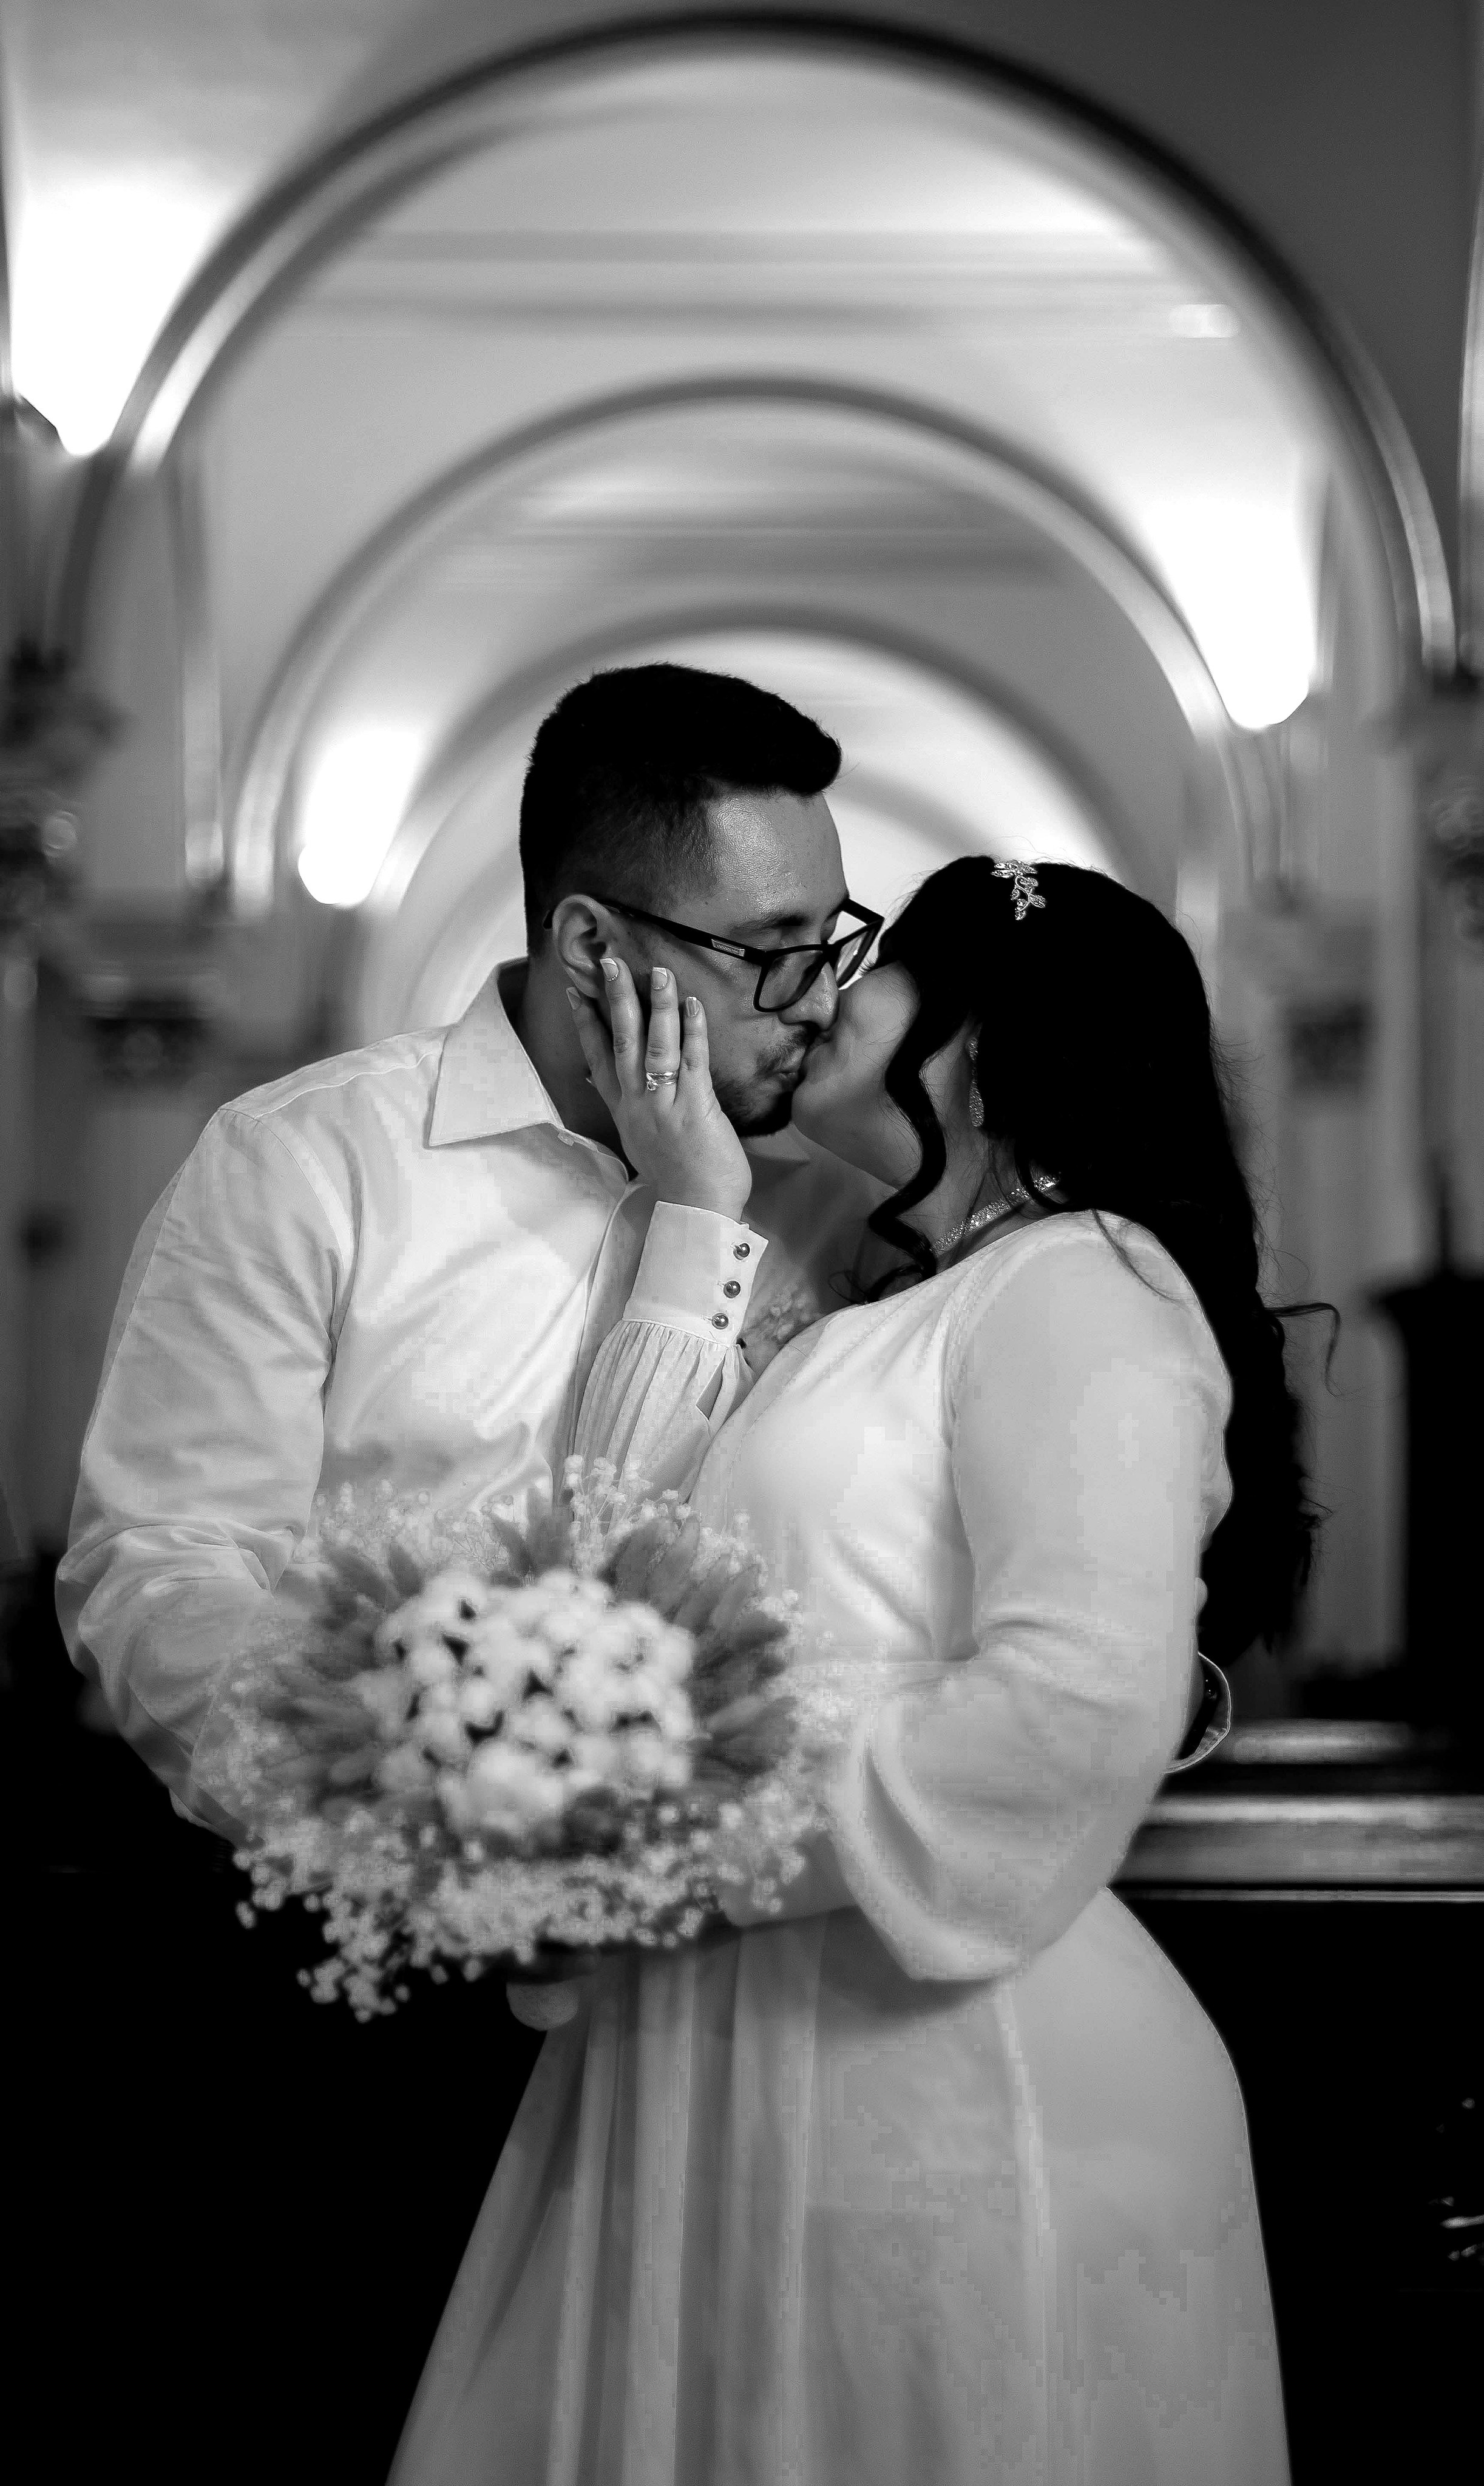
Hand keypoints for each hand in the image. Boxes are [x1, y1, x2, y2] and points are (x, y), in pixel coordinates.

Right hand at [568, 957, 752, 1220]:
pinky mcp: (695, 1108)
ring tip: (656, 971)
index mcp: (624, 1110)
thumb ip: (625, 1107)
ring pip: (655, 1046)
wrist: (697, 1210)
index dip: (587, 1022)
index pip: (598, 1057)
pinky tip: (691, 1004)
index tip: (577, 989)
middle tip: (609, 961)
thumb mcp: (639, 1141)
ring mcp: (665, 1105)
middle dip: (615, 999)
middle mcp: (639, 1104)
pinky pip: (692, 1061)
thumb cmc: (676, 1176)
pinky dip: (692, 1031)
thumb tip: (600, 1079)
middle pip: (622, 1042)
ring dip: (656, 1006)